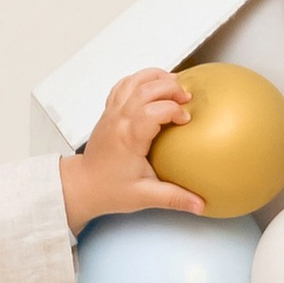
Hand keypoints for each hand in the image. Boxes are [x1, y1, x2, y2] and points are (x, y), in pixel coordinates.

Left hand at [61, 70, 204, 230]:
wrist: (82, 185)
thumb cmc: (110, 190)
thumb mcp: (144, 196)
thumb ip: (174, 198)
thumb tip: (201, 205)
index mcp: (128, 138)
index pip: (152, 111)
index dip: (173, 110)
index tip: (185, 120)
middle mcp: (118, 119)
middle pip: (145, 88)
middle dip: (170, 87)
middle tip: (187, 97)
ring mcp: (112, 112)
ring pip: (133, 81)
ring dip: (156, 77)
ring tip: (174, 84)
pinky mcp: (109, 111)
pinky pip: (124, 85)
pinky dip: (141, 79)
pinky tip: (154, 86)